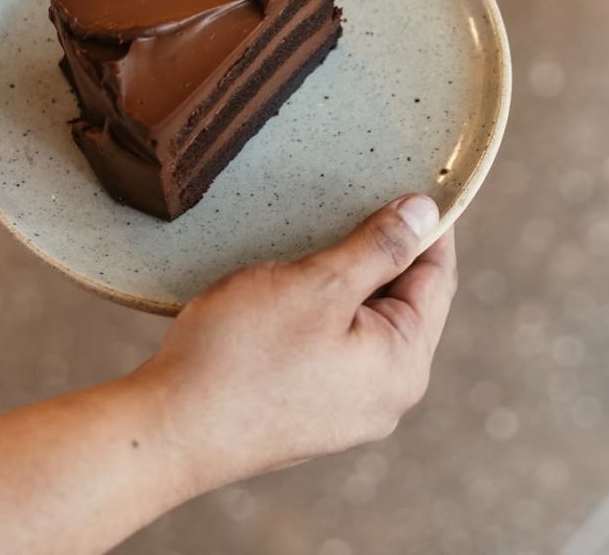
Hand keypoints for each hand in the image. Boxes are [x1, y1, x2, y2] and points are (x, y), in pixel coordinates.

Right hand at [139, 195, 455, 492]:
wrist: (169, 430)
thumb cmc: (244, 355)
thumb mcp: (318, 284)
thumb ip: (378, 247)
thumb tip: (425, 212)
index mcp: (403, 364)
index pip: (438, 276)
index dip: (430, 224)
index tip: (415, 177)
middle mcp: (386, 395)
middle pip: (405, 300)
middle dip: (385, 249)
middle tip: (358, 195)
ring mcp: (346, 408)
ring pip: (364, 321)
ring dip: (348, 277)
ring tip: (319, 233)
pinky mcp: (308, 410)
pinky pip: (334, 344)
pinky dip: (323, 307)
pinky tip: (290, 283)